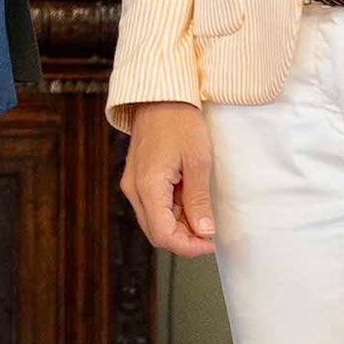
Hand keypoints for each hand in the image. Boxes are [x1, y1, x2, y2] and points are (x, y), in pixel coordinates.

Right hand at [118, 100, 220, 258]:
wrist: (160, 97)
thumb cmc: (179, 122)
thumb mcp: (198, 161)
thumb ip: (199, 200)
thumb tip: (204, 232)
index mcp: (148, 186)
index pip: (164, 234)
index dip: (189, 246)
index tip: (210, 242)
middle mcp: (134, 189)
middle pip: (156, 233)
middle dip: (184, 239)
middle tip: (209, 232)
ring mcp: (133, 185)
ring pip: (154, 222)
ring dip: (179, 226)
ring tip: (202, 213)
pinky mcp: (137, 180)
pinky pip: (152, 208)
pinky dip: (172, 213)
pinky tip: (189, 201)